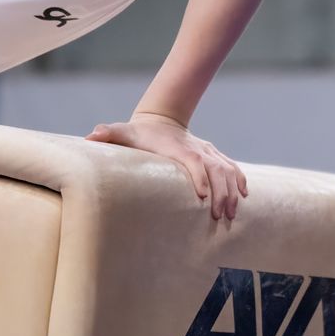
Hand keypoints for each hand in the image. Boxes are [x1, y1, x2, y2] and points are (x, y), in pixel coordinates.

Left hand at [86, 113, 248, 221]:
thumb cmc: (139, 133)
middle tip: (219, 216)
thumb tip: (91, 135)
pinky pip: (232, 167)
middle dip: (221, 192)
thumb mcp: (123, 132)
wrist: (160, 120)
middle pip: (216, 169)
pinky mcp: (213, 155)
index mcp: (176, 147)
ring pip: (227, 169)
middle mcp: (196, 149)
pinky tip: (244, 196)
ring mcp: (207, 152)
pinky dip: (240, 180)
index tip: (202, 196)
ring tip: (231, 213)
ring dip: (232, 190)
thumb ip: (108, 133)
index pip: (192, 160)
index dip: (199, 176)